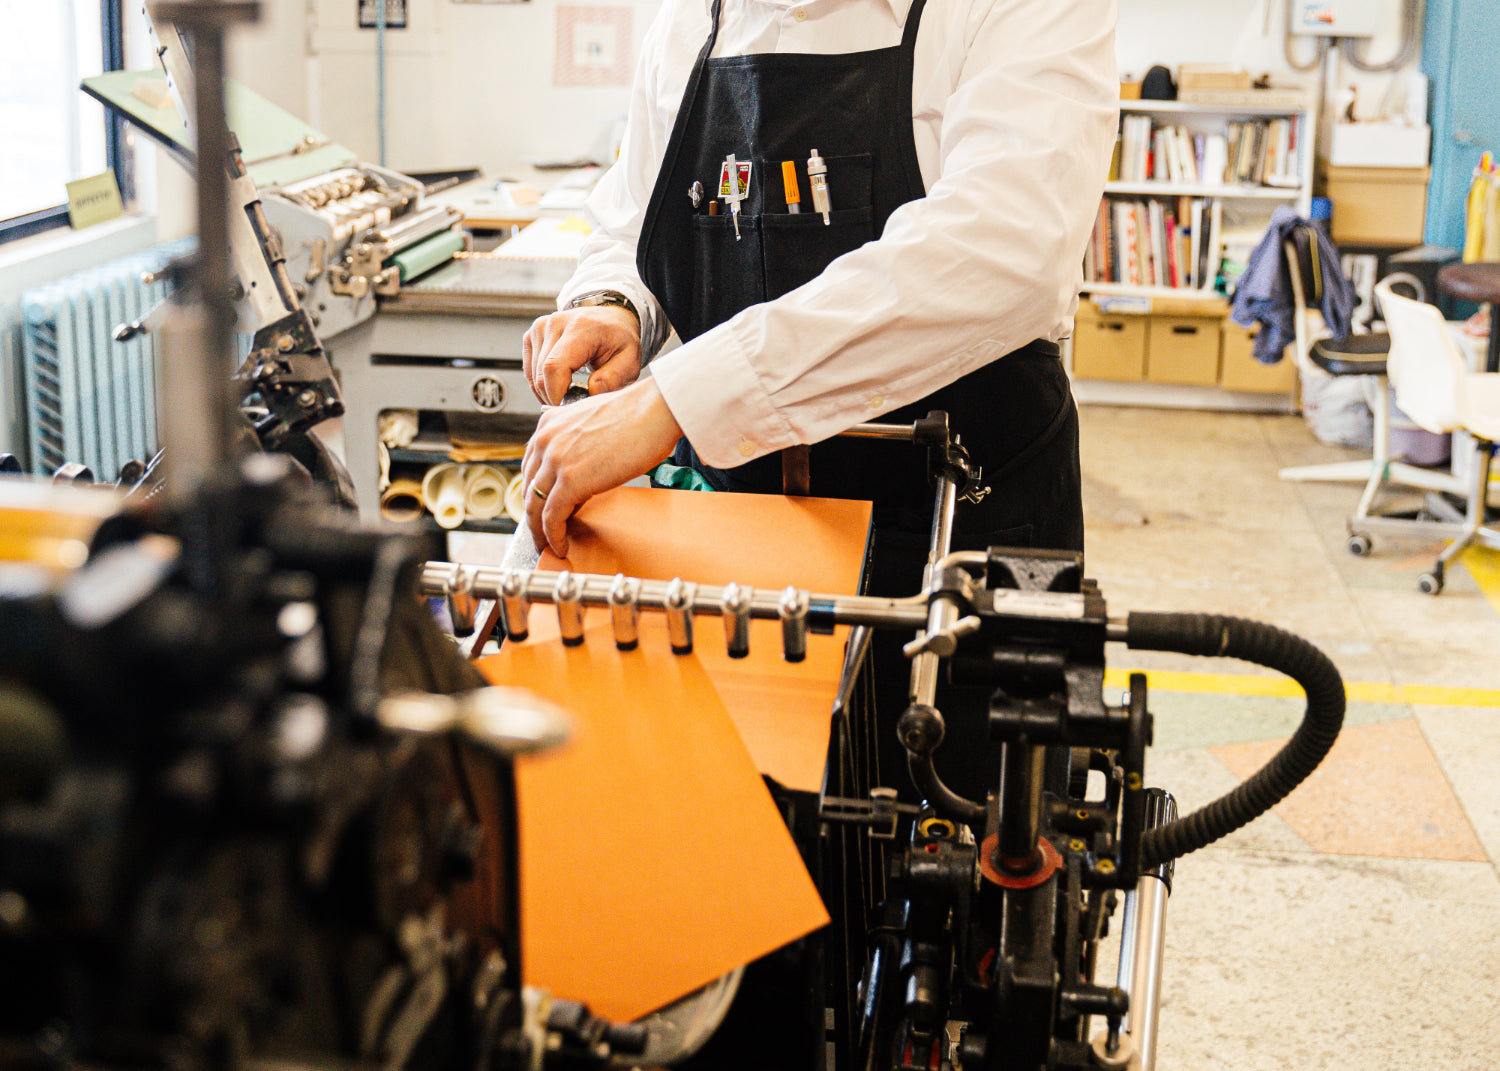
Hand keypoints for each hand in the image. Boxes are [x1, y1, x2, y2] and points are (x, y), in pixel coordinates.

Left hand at [521, 378, 681, 557]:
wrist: (655, 411)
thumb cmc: (638, 415)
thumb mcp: (594, 422)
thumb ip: (579, 441)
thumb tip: (583, 466)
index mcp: (549, 423)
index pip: (531, 466)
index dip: (534, 491)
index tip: (541, 506)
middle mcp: (546, 440)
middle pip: (529, 487)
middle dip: (533, 514)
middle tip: (540, 531)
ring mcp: (556, 461)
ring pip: (535, 506)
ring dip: (539, 531)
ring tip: (548, 545)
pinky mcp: (571, 481)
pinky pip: (552, 517)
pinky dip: (553, 536)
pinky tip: (561, 546)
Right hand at [522, 305, 641, 404]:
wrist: (610, 318)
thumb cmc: (619, 339)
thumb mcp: (629, 360)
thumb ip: (614, 378)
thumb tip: (592, 392)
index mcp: (580, 328)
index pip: (554, 366)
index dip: (556, 394)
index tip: (569, 408)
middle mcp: (556, 323)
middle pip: (541, 374)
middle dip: (556, 397)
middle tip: (577, 402)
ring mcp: (541, 328)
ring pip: (533, 376)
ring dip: (548, 392)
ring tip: (571, 392)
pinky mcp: (532, 335)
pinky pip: (530, 371)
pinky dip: (542, 384)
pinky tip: (560, 384)